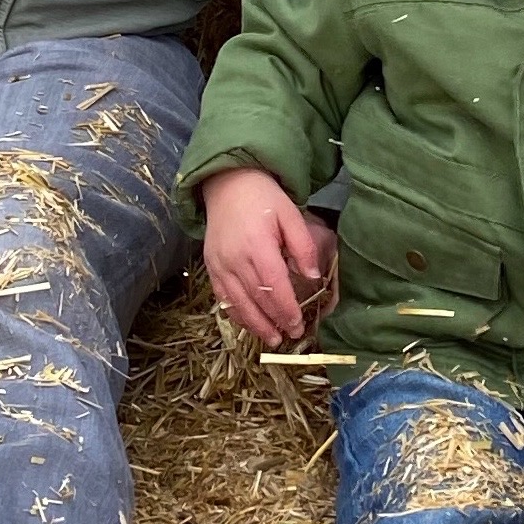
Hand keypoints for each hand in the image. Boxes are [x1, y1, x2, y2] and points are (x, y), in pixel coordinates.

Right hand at [201, 166, 335, 345]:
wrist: (228, 184)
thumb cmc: (265, 199)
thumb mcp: (291, 214)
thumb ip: (303, 246)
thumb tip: (313, 277)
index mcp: (257, 245)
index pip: (273, 286)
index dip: (286, 309)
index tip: (298, 325)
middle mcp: (234, 259)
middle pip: (255, 299)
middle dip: (274, 321)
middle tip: (290, 337)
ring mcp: (219, 264)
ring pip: (237, 303)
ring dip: (254, 324)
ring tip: (271, 339)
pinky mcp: (210, 266)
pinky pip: (222, 296)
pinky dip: (236, 313)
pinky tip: (249, 323)